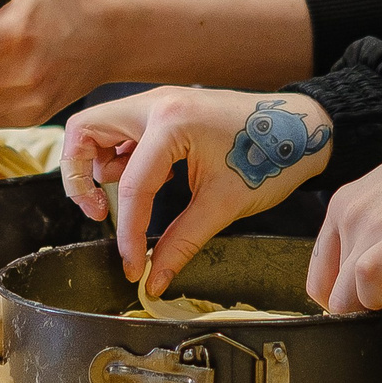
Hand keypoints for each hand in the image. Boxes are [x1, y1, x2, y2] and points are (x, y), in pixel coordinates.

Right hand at [61, 87, 336, 296]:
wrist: (303, 130)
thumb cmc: (270, 157)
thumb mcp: (223, 205)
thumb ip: (182, 243)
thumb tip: (153, 280)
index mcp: (170, 121)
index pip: (131, 186)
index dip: (127, 233)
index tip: (132, 265)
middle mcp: (155, 103)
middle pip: (84, 130)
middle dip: (78, 175)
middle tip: (98, 212)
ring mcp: (159, 103)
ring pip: (99, 128)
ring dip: (99, 164)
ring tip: (128, 196)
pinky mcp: (166, 110)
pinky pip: (123, 131)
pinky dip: (121, 157)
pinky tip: (148, 181)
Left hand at [307, 110, 381, 312]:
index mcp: (342, 207)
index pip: (319, 276)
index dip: (346, 300)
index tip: (374, 301)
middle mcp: (347, 213)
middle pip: (328, 293)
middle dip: (360, 310)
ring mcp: (367, 223)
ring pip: (343, 297)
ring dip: (375, 309)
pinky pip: (367, 282)